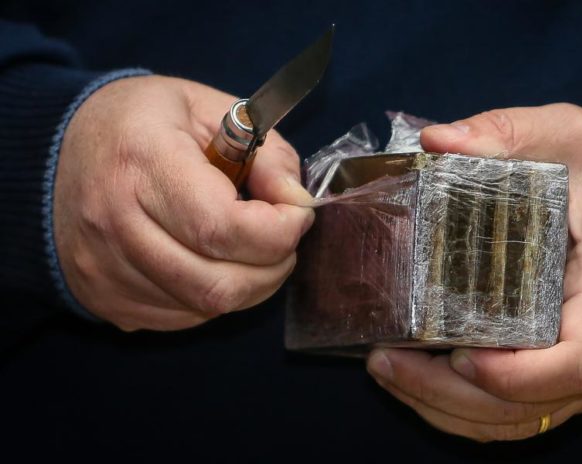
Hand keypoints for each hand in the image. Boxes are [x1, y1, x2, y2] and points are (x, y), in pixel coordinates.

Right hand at [54, 75, 313, 330]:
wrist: (53, 155)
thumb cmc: (141, 124)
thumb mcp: (210, 109)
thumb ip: (267, 151)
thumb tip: (298, 202)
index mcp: (142, 161)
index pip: (222, 227)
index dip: (279, 231)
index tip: (296, 212)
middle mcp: (114, 224)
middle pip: (219, 284)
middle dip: (274, 267)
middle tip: (282, 237)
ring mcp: (104, 271)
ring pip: (205, 308)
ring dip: (250, 286)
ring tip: (253, 249)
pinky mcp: (105, 301)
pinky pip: (182, 317)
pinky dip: (215, 298)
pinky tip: (214, 263)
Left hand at [366, 103, 581, 440]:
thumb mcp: (568, 136)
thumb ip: (508, 133)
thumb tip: (437, 141)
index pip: (579, 356)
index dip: (519, 374)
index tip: (459, 354)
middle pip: (534, 402)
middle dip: (454, 394)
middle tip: (388, 361)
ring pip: (518, 419)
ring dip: (448, 406)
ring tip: (387, 371)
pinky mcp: (559, 372)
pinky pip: (515, 413)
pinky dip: (462, 410)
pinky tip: (415, 383)